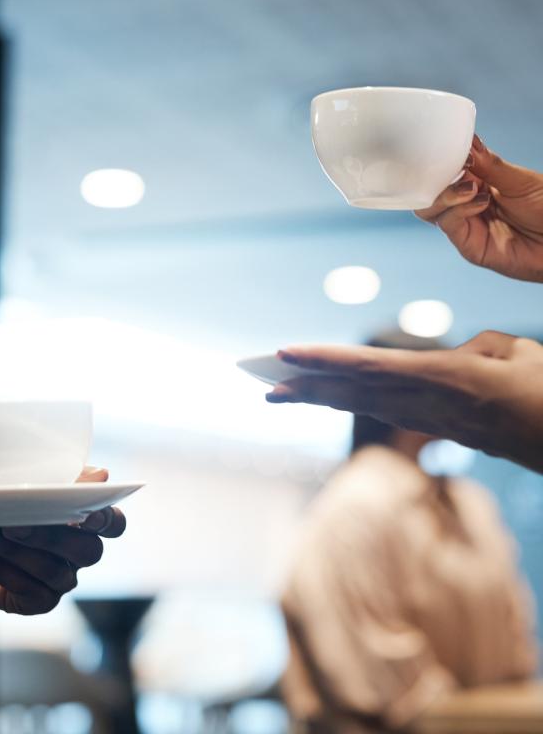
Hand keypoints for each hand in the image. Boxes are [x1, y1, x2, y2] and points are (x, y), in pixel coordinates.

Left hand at [0, 466, 125, 613]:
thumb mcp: (23, 480)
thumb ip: (63, 480)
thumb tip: (101, 476)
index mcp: (86, 518)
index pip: (113, 524)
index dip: (106, 521)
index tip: (87, 515)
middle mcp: (79, 551)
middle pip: (90, 552)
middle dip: (53, 538)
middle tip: (16, 524)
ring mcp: (61, 578)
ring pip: (57, 573)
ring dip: (18, 551)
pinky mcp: (35, 601)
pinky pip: (30, 592)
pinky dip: (0, 568)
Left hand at [266, 333, 542, 472]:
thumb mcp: (514, 353)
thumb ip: (473, 346)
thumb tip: (446, 361)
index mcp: (445, 378)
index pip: (370, 366)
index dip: (324, 359)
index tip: (285, 354)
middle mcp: (430, 401)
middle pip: (355, 390)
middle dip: (305, 386)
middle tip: (260, 382)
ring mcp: (433, 418)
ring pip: (365, 403)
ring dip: (320, 396)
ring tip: (279, 393)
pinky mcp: (442, 427)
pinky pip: (387, 410)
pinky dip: (353, 401)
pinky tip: (332, 398)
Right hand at [415, 135, 542, 281]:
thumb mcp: (519, 180)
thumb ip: (489, 164)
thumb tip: (468, 140)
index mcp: (477, 183)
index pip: (445, 170)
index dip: (440, 159)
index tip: (443, 147)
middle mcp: (466, 204)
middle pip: (429, 191)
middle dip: (433, 178)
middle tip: (456, 170)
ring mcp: (466, 226)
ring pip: (430, 209)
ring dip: (444, 195)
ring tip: (470, 189)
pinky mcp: (469, 246)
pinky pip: (448, 225)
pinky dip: (458, 210)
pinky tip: (479, 201)